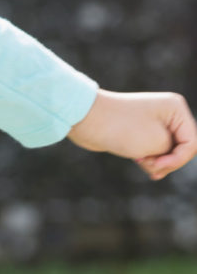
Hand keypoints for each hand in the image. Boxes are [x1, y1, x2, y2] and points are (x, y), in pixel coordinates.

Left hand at [68, 88, 196, 179]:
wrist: (87, 120)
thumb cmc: (123, 128)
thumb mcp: (158, 142)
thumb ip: (175, 151)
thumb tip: (171, 153)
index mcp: (176, 108)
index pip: (192, 144)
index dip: (177, 160)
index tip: (156, 165)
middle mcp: (169, 112)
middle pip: (182, 150)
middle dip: (166, 162)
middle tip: (147, 164)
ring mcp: (156, 122)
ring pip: (169, 154)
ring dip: (157, 163)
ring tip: (140, 160)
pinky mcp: (144, 131)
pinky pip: (156, 153)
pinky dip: (149, 161)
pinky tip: (137, 160)